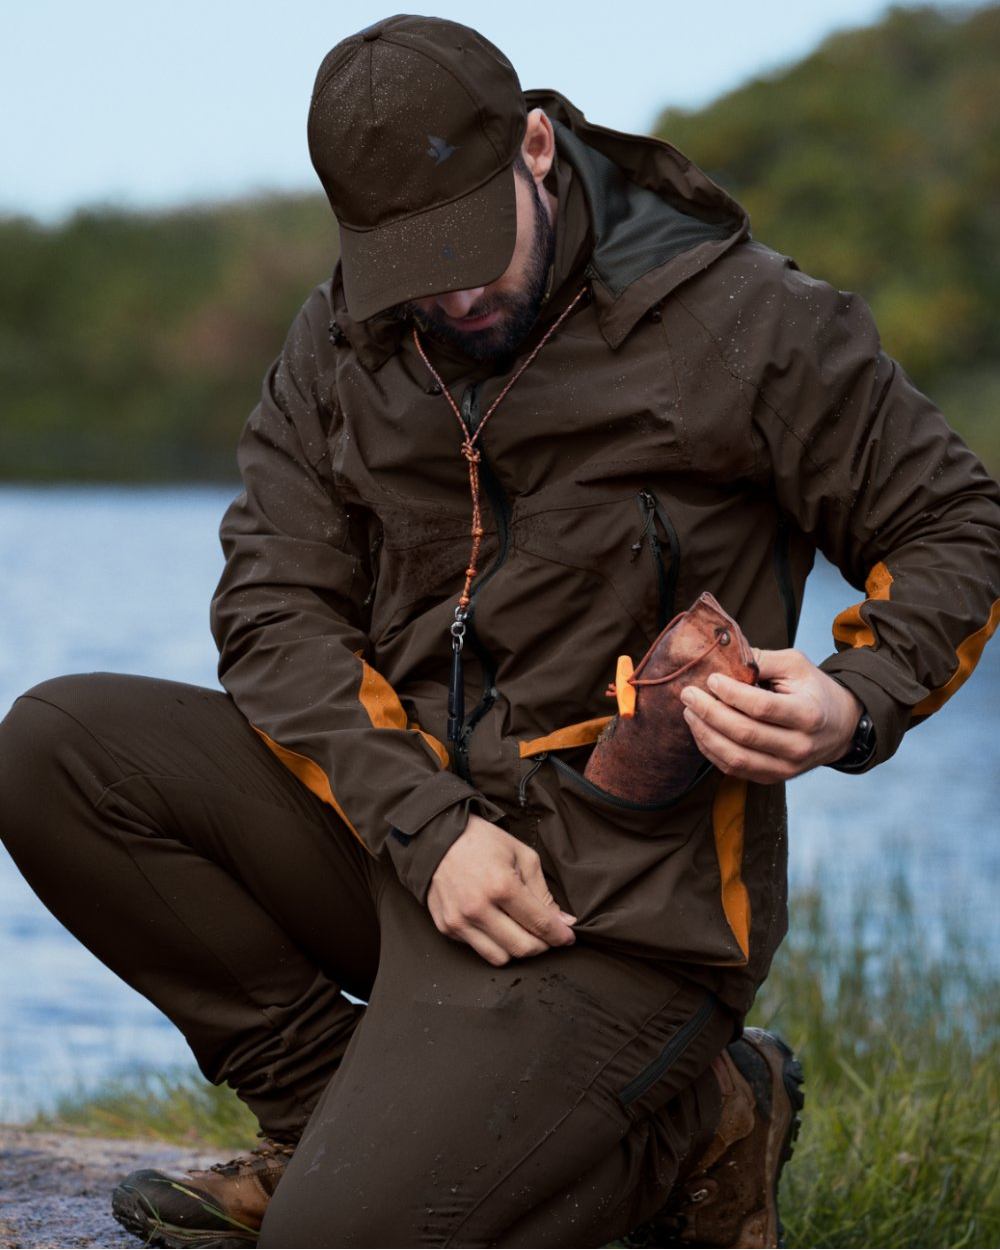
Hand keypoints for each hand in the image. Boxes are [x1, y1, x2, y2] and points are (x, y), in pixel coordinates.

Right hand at [427, 814, 576, 965]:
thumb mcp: (522, 855)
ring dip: (516, 948)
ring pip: (499, 958)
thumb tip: (563, 921)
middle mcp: (478, 908)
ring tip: (520, 930)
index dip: (559, 935)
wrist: (438, 838)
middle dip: (542, 946)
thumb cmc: (482, 842)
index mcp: (501, 886)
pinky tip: (495, 923)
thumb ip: (543, 891)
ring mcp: (459, 921)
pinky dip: (491, 942)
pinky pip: (477, 948)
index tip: (567, 937)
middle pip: (522, 948)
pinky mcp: (446, 927)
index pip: (539, 924)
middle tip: (546, 936)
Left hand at [679, 648, 862, 783]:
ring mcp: (786, 767)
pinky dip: (711, 751)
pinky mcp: (772, 777)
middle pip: (744, 733)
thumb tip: (724, 656)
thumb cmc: (814, 691)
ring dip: (704, 734)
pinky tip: (700, 730)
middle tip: (688, 694)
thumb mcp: (797, 665)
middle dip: (709, 712)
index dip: (731, 694)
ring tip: (689, 712)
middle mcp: (798, 746)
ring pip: (735, 757)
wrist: (840, 727)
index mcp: (808, 714)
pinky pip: (734, 769)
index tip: (711, 679)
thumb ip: (762, 660)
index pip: (761, 707)